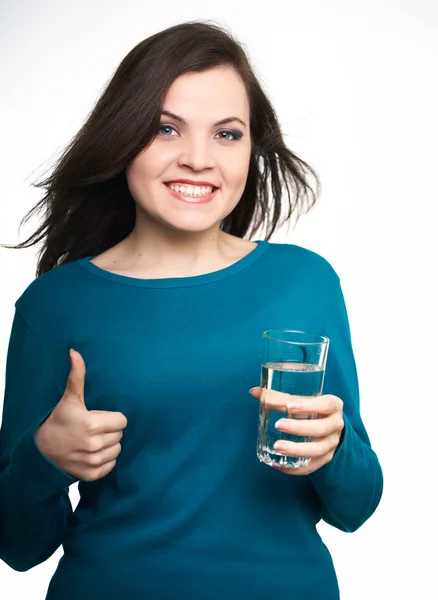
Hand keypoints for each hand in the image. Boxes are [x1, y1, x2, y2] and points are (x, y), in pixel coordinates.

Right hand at [35, 349, 127, 481]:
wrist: (41, 451)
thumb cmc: (58, 421)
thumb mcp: (69, 399)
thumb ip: (77, 376)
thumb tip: (75, 352)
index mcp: (92, 424)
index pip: (122, 420)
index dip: (112, 418)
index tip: (99, 417)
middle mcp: (94, 445)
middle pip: (120, 435)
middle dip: (110, 430)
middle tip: (94, 428)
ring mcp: (92, 461)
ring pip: (117, 450)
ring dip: (109, 445)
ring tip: (93, 440)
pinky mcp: (91, 475)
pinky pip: (111, 466)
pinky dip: (105, 460)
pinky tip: (92, 453)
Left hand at [249, 387, 343, 474]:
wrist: (329, 424)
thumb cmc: (312, 408)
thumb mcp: (302, 399)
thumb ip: (280, 397)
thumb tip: (254, 392)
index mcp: (333, 405)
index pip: (325, 405)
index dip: (309, 406)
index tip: (290, 406)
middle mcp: (336, 424)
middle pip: (321, 428)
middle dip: (299, 428)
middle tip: (278, 425)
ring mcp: (332, 443)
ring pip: (318, 450)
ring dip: (296, 450)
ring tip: (277, 447)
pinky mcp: (326, 458)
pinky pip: (312, 466)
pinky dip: (295, 468)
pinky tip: (278, 465)